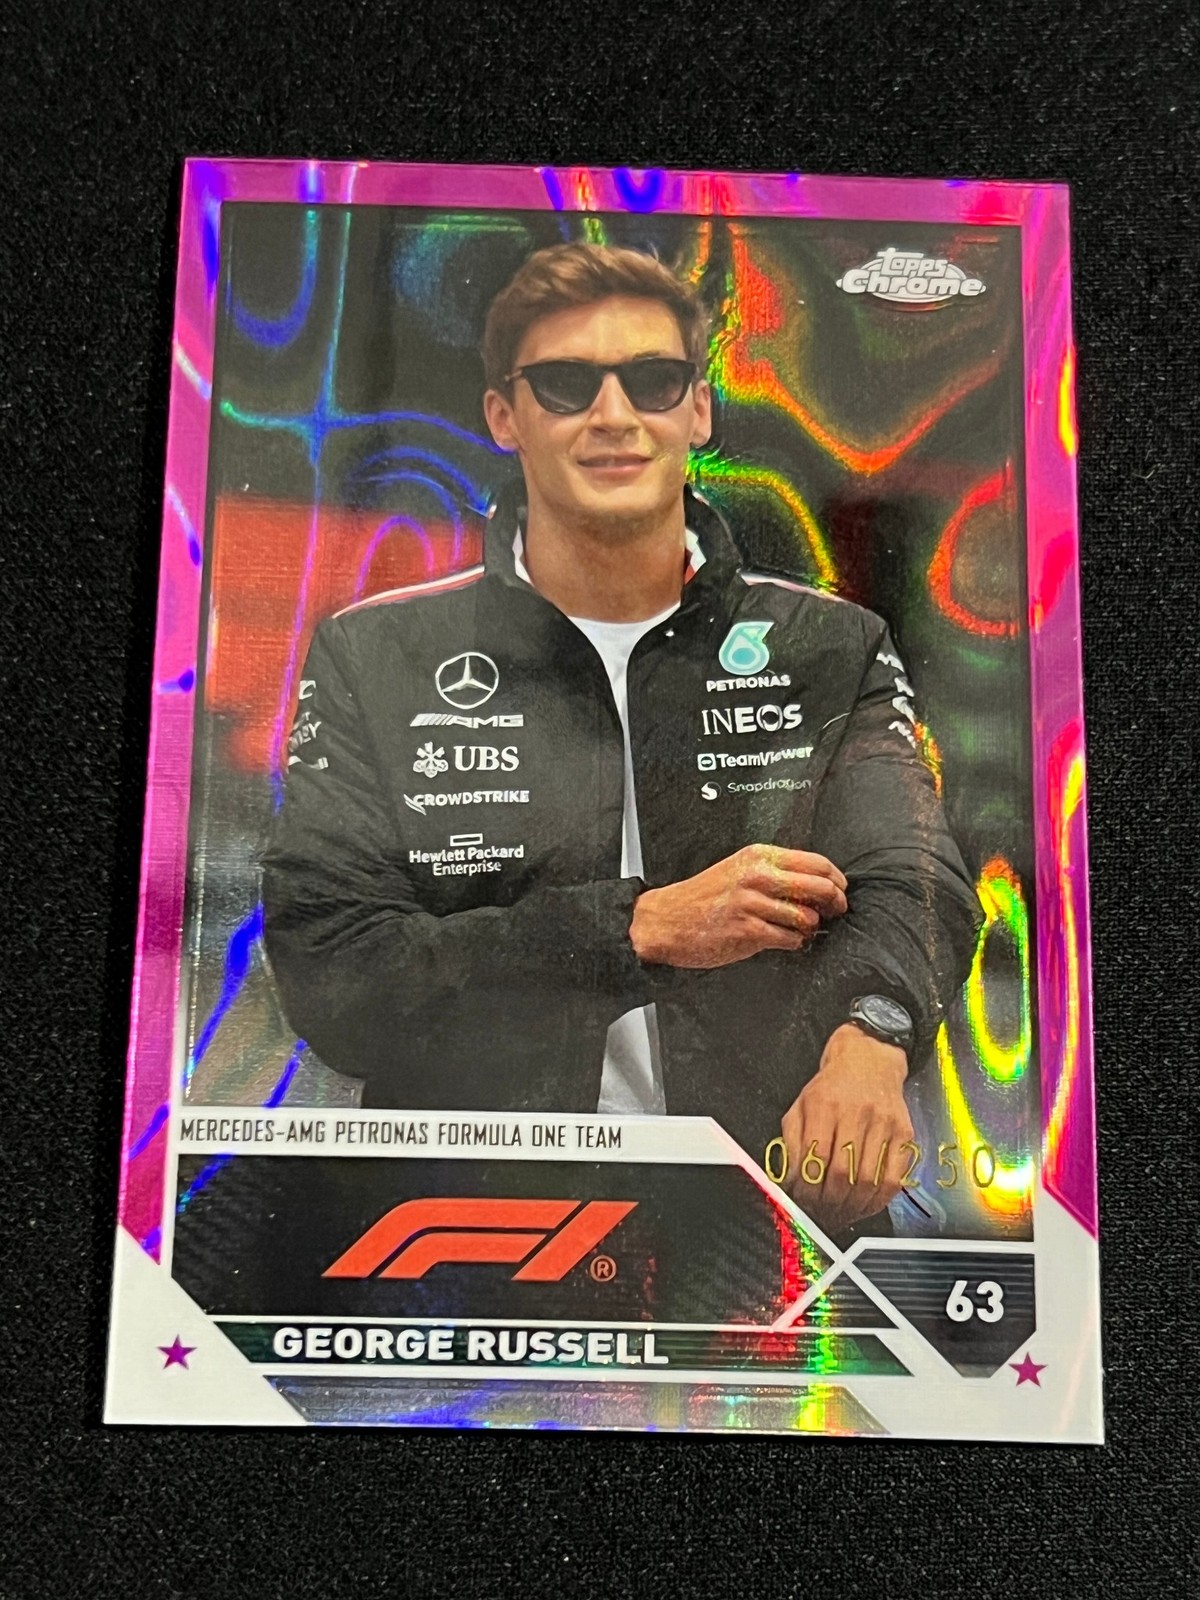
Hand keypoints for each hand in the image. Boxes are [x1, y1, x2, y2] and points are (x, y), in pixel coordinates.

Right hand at [629, 845, 847, 969]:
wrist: (666, 920)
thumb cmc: (701, 898)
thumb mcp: (737, 869)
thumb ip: (773, 872)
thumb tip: (814, 883)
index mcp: (759, 857)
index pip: (817, 862)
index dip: (837, 879)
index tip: (840, 890)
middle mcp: (758, 876)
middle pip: (820, 887)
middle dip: (835, 903)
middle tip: (835, 911)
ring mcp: (754, 904)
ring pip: (807, 917)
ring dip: (810, 927)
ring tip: (799, 929)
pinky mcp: (750, 931)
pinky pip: (791, 939)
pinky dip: (793, 942)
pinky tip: (783, 939)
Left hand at [779, 1023, 913, 1233]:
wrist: (869, 1060)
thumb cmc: (830, 1088)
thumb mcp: (800, 1106)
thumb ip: (791, 1144)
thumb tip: (789, 1183)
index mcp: (824, 1105)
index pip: (815, 1159)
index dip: (808, 1190)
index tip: (802, 1204)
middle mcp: (856, 1113)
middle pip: (843, 1174)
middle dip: (829, 1204)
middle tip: (822, 1216)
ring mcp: (884, 1124)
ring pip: (869, 1181)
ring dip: (852, 1208)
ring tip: (840, 1216)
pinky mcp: (905, 1134)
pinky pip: (894, 1179)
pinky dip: (878, 1201)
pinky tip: (865, 1207)